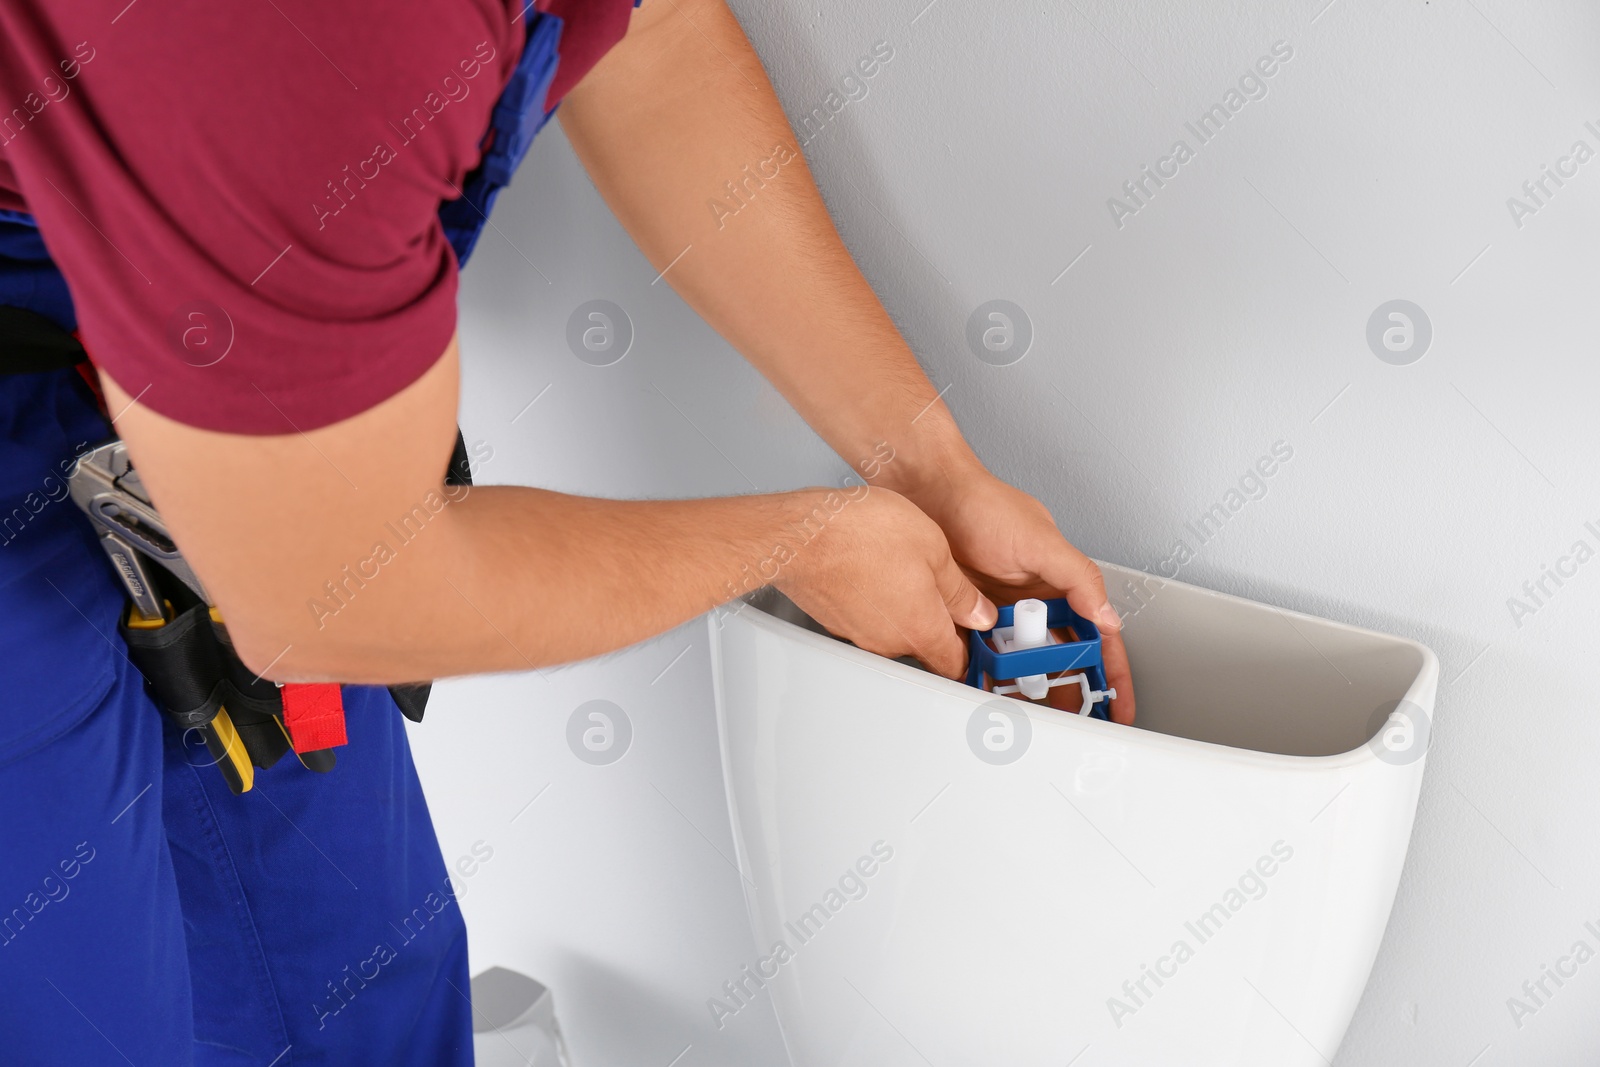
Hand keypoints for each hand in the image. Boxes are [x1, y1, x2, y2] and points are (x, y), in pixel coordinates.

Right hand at [773, 487, 997, 678]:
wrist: (801, 534)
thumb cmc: (862, 535)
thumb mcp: (934, 549)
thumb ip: (960, 590)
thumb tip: (978, 612)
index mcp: (922, 629)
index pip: (956, 664)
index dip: (972, 655)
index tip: (980, 644)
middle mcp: (889, 642)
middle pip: (924, 647)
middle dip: (937, 624)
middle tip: (943, 594)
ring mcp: (858, 634)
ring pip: (893, 631)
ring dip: (904, 609)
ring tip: (904, 570)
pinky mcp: (835, 620)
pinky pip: (866, 618)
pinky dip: (875, 601)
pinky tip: (874, 568)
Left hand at [905, 466, 1135, 724]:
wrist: (926, 492)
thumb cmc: (982, 503)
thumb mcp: (1040, 540)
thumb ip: (1079, 578)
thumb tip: (1107, 617)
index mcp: (1059, 584)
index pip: (1096, 634)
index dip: (1110, 671)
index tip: (1117, 704)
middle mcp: (1031, 601)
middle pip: (1058, 656)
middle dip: (1067, 690)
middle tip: (1069, 721)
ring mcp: (997, 612)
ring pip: (1019, 662)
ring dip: (1022, 688)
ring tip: (1024, 713)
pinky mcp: (964, 617)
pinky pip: (979, 655)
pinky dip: (983, 675)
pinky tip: (983, 691)